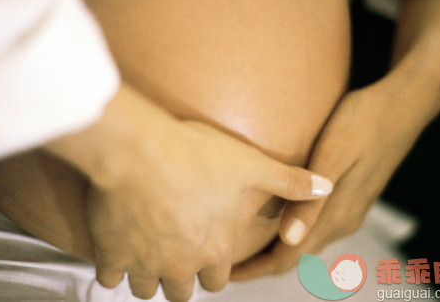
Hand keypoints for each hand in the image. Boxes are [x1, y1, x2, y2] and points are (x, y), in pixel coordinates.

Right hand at [46, 86, 332, 300]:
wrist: (141, 151)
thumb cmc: (197, 156)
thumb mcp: (251, 165)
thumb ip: (290, 182)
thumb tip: (329, 186)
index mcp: (214, 250)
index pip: (218, 279)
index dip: (214, 269)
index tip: (208, 258)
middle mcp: (181, 265)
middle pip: (181, 291)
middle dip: (181, 279)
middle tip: (176, 258)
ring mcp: (144, 263)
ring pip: (146, 288)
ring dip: (148, 277)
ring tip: (146, 256)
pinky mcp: (111, 254)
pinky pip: (110, 276)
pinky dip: (112, 267)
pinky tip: (113, 249)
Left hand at [230, 76, 439, 280]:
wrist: (403, 106)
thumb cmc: (363, 122)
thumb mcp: (334, 154)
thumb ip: (312, 200)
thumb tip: (288, 239)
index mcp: (336, 214)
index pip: (289, 257)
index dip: (257, 269)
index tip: (228, 272)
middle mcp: (343, 220)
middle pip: (296, 256)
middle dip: (262, 264)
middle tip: (228, 262)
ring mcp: (349, 210)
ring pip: (306, 243)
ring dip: (276, 250)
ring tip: (245, 245)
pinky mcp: (351, 198)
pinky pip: (316, 228)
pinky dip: (292, 233)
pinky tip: (276, 220)